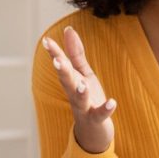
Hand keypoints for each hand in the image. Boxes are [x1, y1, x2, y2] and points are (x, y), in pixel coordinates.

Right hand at [42, 26, 116, 152]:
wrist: (93, 129)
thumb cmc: (87, 96)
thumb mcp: (82, 73)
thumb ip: (75, 53)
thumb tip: (68, 29)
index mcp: (71, 80)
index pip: (62, 65)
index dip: (55, 53)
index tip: (46, 40)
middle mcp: (75, 92)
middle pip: (67, 81)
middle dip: (62, 72)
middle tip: (56, 60)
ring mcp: (84, 106)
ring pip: (79, 99)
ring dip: (80, 92)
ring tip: (82, 84)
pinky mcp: (96, 118)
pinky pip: (100, 114)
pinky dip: (105, 109)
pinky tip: (112, 102)